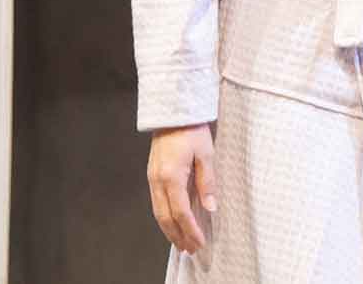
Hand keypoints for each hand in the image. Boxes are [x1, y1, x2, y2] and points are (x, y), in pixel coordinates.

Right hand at [147, 123, 216, 253]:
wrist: (173, 112)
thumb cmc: (191, 129)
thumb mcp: (206, 154)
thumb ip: (207, 182)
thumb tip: (210, 207)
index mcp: (171, 176)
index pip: (181, 212)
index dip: (190, 230)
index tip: (200, 242)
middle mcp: (158, 181)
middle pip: (165, 217)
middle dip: (178, 236)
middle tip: (190, 250)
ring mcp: (152, 178)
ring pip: (158, 212)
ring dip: (169, 230)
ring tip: (181, 243)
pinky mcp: (152, 175)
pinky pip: (156, 203)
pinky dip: (164, 217)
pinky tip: (173, 222)